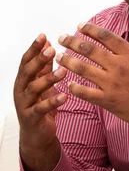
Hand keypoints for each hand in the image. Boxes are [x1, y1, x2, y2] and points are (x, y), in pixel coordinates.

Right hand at [13, 35, 67, 149]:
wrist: (36, 134)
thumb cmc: (40, 105)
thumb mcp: (43, 84)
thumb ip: (44, 68)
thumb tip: (49, 46)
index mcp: (23, 80)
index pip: (26, 61)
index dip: (33, 49)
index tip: (43, 36)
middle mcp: (20, 90)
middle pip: (27, 72)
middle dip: (39, 60)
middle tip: (52, 50)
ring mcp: (24, 104)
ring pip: (34, 89)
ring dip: (49, 79)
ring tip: (64, 71)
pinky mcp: (32, 118)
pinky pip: (42, 108)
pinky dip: (53, 102)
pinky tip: (65, 96)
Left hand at [56, 12, 128, 132]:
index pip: (106, 36)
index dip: (90, 29)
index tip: (79, 26)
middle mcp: (119, 67)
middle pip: (89, 50)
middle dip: (72, 42)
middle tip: (62, 38)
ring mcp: (112, 84)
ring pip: (83, 69)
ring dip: (68, 61)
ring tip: (58, 57)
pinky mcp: (108, 100)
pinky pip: (85, 93)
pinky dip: (74, 88)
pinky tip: (68, 83)